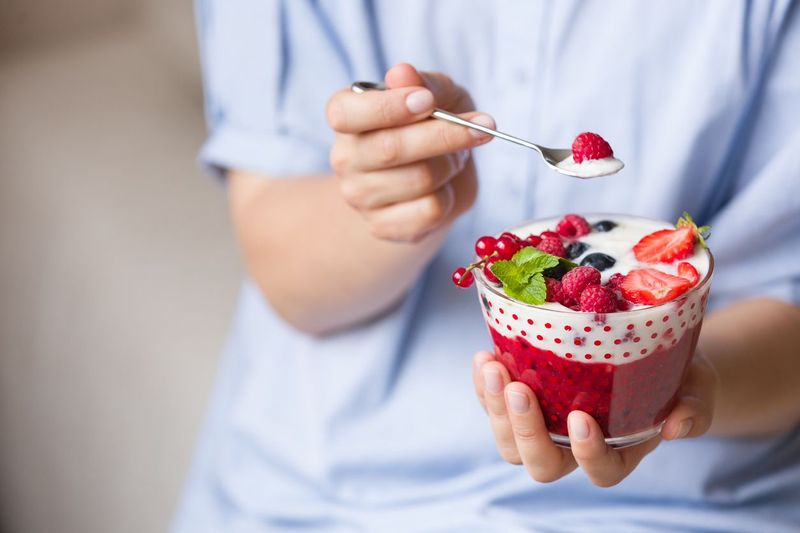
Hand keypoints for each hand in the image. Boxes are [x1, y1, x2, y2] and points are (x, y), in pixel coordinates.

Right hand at [326, 63, 494, 241]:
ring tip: (455, 157)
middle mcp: (344, 158)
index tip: (428, 102)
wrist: (434, 180)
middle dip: (444, 136)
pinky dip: (451, 196)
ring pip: (419, 180)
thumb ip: (423, 83)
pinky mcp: (383, 226)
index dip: (388, 108)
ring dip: (452, 164)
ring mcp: (360, 197)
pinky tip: (445, 187)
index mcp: (345, 117)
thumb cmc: (430, 125)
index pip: (346, 114)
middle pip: (390, 149)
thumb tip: (402, 73)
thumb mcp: (436, 93)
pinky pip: (430, 210)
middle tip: (482, 126)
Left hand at [472, 350, 717, 486]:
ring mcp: (546, 425)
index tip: (581, 418)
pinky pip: (495, 404)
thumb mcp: (697, 386)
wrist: (651, 350)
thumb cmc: (677, 377)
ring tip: (492, 367)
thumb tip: (678, 427)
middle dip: (524, 429)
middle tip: (519, 388)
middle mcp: (576, 448)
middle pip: (541, 462)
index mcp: (619, 452)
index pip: (601, 472)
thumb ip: (693, 407)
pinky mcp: (525, 400)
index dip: (587, 454)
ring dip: (495, 407)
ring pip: (509, 440)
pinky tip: (485, 355)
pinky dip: (485, 385)